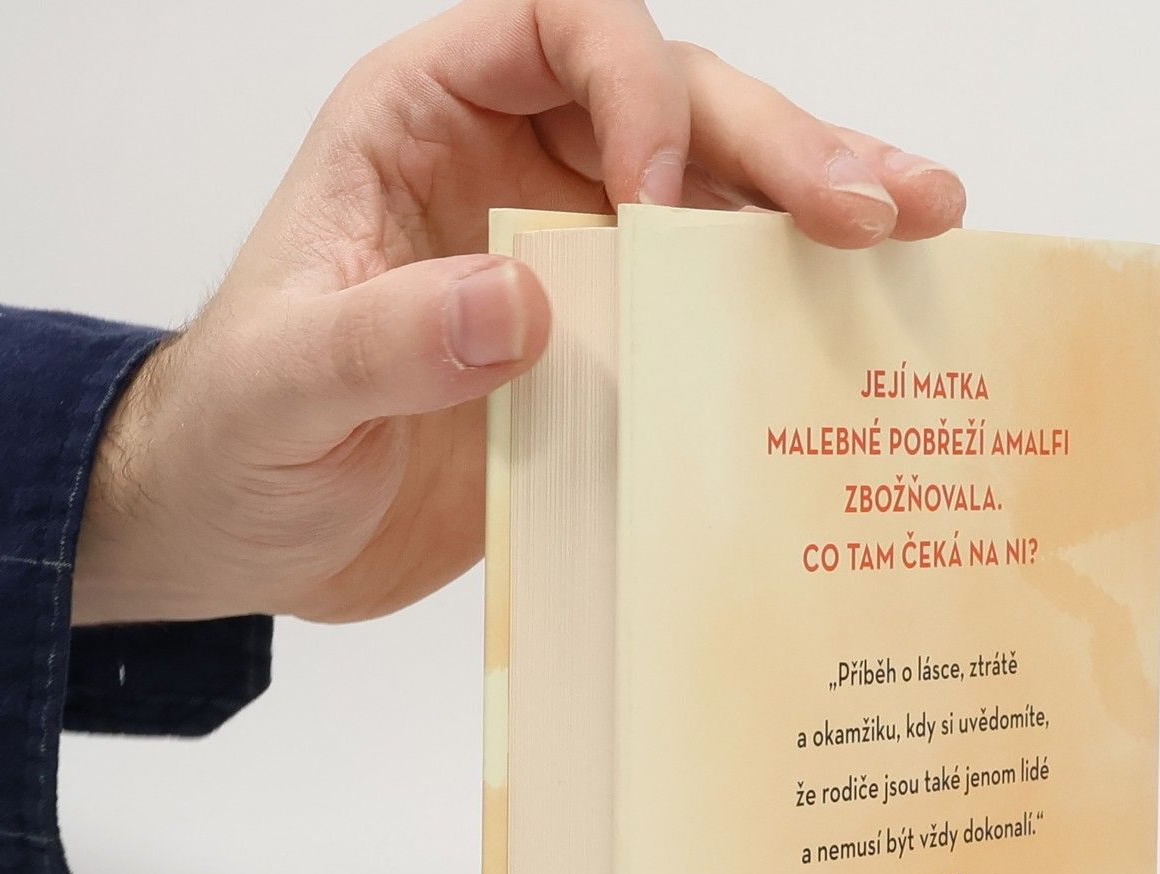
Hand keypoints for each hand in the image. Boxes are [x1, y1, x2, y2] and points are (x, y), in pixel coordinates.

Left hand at [72, 0, 965, 626]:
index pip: (555, 30)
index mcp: (425, 123)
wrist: (247, 537)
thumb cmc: (235, 437)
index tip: (661, 195)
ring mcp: (576, 263)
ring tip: (924, 223)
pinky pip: (714, 317)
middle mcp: (518, 170)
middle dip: (780, 145)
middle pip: (675, 106)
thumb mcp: (283, 386)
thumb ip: (387, 338)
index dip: (630, 85)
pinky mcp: (611, 358)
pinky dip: (791, 316)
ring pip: (719, 198)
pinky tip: (871, 322)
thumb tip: (523, 304)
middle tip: (873, 207)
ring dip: (818, 207)